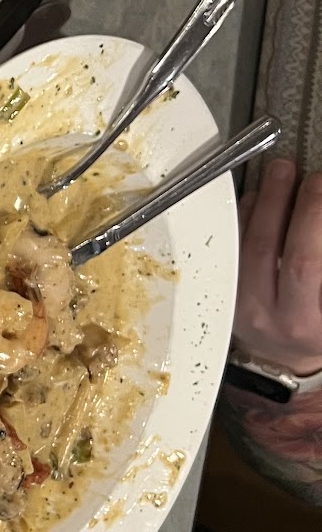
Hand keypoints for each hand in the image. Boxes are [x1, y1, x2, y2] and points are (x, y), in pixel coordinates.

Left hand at [235, 159, 321, 373]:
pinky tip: (256, 197)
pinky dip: (243, 219)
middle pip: (276, 251)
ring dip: (265, 204)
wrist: (287, 357)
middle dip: (294, 205)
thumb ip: (320, 255)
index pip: (305, 263)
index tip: (321, 187)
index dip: (313, 219)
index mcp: (309, 320)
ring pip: (247, 247)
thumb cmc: (316, 324)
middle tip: (309, 177)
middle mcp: (274, 317)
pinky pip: (229, 250)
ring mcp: (241, 307)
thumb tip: (318, 209)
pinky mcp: (221, 296)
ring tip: (282, 174)